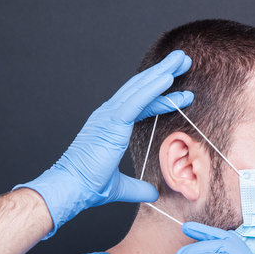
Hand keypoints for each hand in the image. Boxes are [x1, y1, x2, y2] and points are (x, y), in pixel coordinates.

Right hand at [14, 50, 193, 237]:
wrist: (70, 189)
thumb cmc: (87, 186)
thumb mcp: (121, 187)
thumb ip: (138, 187)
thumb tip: (153, 193)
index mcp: (110, 126)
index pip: (141, 105)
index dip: (161, 97)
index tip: (182, 94)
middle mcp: (109, 115)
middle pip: (141, 89)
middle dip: (164, 73)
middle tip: (184, 61)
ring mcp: (109, 116)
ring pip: (140, 89)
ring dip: (162, 73)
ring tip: (182, 59)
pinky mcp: (111, 122)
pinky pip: (136, 101)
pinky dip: (152, 89)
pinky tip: (167, 78)